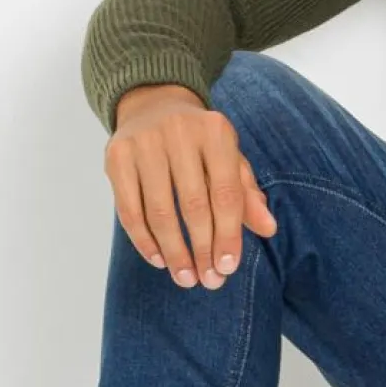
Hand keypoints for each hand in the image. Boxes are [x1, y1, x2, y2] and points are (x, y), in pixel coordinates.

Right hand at [106, 85, 276, 288]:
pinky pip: (129, 209)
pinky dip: (144, 240)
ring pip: (159, 212)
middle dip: (202, 249)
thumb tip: (268, 229)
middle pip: (194, 206)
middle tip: (208, 280)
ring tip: (185, 278)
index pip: (225, 194)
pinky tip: (159, 259)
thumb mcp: (229, 159)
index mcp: (216, 132)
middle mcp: (180, 132)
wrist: (153, 106)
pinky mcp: (117, 156)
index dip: (228, 234)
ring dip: (174, 251)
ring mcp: (144, 143)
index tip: (228, 267)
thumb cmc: (200, 143)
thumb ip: (247, 194)